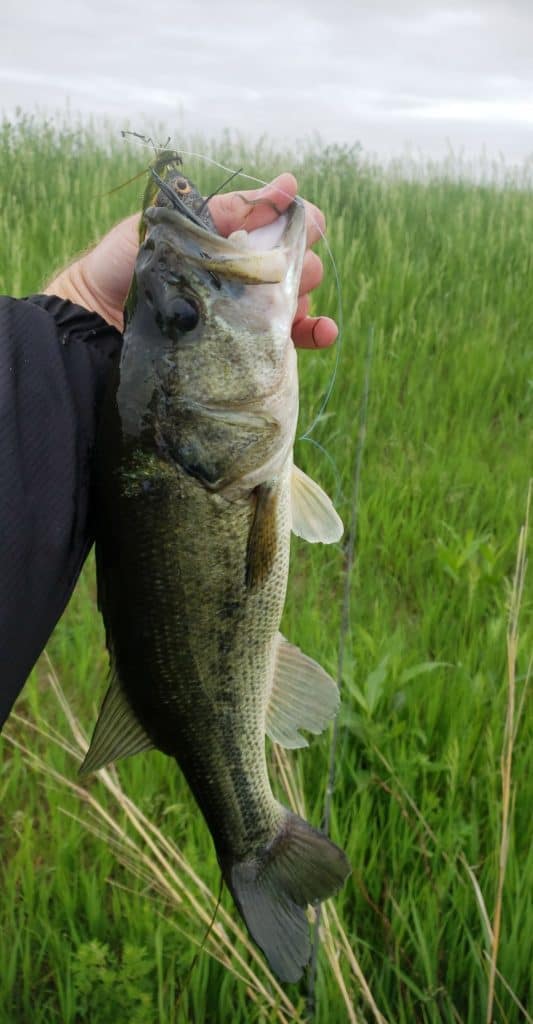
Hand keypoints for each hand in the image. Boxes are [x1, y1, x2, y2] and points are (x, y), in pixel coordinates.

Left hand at [45, 173, 337, 348]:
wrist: (93, 326)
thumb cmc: (120, 268)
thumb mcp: (174, 227)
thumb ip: (226, 210)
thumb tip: (287, 184)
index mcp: (223, 242)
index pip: (276, 226)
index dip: (297, 220)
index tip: (304, 218)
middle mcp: (238, 278)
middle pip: (291, 263)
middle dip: (299, 259)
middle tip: (291, 266)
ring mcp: (244, 316)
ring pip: (296, 299)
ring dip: (306, 295)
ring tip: (298, 300)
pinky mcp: (246, 352)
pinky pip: (292, 342)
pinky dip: (316, 333)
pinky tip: (323, 331)